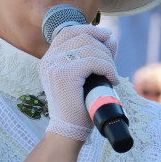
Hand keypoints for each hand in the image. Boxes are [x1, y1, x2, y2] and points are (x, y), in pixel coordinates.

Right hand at [38, 25, 118, 141]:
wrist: (68, 132)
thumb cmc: (77, 107)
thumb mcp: (86, 77)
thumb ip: (95, 56)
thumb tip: (111, 37)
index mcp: (49, 59)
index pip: (69, 31)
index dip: (90, 30)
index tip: (107, 37)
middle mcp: (48, 60)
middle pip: (82, 36)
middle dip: (103, 46)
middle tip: (112, 64)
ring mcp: (54, 66)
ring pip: (90, 48)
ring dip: (107, 59)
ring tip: (111, 75)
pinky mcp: (64, 75)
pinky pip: (93, 61)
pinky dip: (108, 68)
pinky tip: (111, 79)